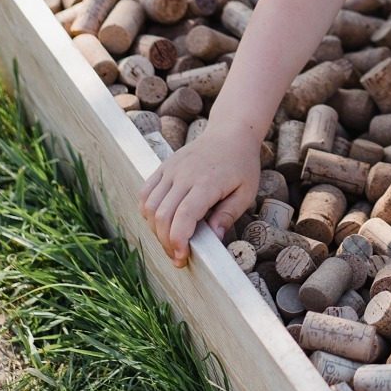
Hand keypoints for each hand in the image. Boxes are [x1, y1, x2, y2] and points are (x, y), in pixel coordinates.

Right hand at [137, 125, 259, 267]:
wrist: (230, 133)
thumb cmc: (241, 164)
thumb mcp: (246, 191)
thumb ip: (228, 215)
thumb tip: (214, 239)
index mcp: (207, 183)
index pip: (184, 216)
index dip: (178, 241)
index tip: (182, 257)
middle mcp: (184, 175)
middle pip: (163, 215)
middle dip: (166, 242)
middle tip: (178, 256)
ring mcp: (171, 170)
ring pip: (149, 206)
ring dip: (155, 230)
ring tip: (170, 241)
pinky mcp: (163, 167)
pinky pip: (145, 193)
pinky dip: (147, 212)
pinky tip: (159, 223)